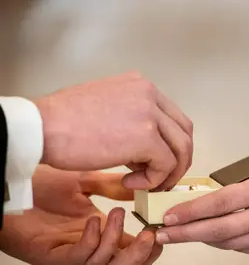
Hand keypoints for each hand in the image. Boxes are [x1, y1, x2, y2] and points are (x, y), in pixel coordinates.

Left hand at [0, 165, 162, 264]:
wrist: (12, 182)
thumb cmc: (43, 185)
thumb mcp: (86, 181)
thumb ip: (112, 186)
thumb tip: (141, 184)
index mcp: (98, 232)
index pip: (128, 246)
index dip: (148, 244)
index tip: (160, 230)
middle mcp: (87, 247)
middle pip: (120, 264)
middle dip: (139, 255)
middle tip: (150, 236)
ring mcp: (69, 253)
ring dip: (115, 242)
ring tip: (118, 216)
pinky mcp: (50, 255)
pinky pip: (76, 259)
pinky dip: (89, 242)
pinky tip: (92, 220)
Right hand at [35, 71, 192, 190]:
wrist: (42, 127)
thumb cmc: (64, 121)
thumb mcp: (108, 109)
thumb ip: (132, 121)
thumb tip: (144, 149)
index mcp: (141, 86)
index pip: (173, 118)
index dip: (171, 144)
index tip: (158, 163)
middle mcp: (150, 94)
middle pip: (183, 132)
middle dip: (178, 160)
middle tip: (162, 178)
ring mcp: (150, 113)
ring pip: (180, 149)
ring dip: (167, 173)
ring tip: (146, 185)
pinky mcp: (145, 136)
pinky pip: (165, 164)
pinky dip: (153, 180)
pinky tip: (130, 184)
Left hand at [155, 178, 248, 256]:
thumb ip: (241, 184)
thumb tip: (210, 191)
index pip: (219, 202)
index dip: (191, 211)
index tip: (169, 215)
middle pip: (219, 228)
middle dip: (186, 233)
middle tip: (164, 233)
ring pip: (229, 242)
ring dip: (202, 239)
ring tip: (181, 234)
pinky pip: (242, 248)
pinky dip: (223, 242)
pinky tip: (209, 237)